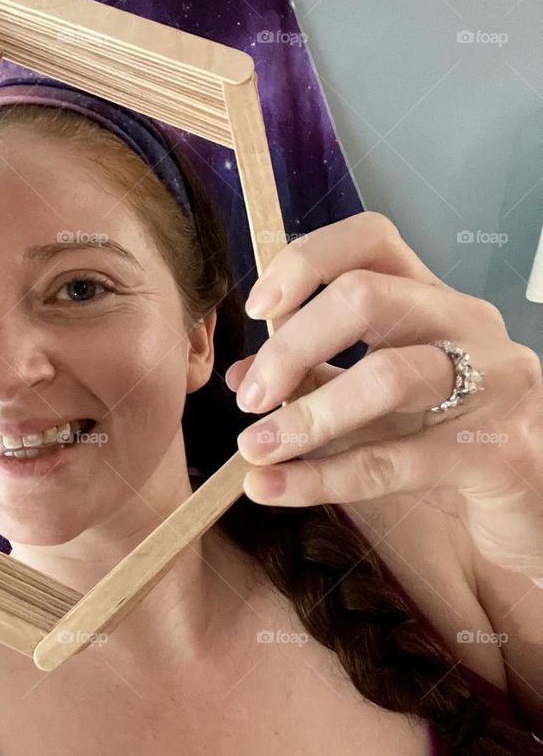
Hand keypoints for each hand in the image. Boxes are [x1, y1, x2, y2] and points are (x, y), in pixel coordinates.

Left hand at [227, 212, 542, 577]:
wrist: (534, 515)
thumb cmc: (454, 451)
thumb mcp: (377, 411)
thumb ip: (318, 385)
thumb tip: (242, 375)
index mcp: (435, 302)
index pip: (371, 240)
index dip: (305, 261)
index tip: (258, 308)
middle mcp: (469, 326)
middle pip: (365, 295)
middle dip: (290, 346)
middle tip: (250, 399)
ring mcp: (494, 384)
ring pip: (386, 376)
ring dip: (306, 416)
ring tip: (254, 449)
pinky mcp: (499, 453)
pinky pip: (394, 461)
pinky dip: (321, 478)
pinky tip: (272, 488)